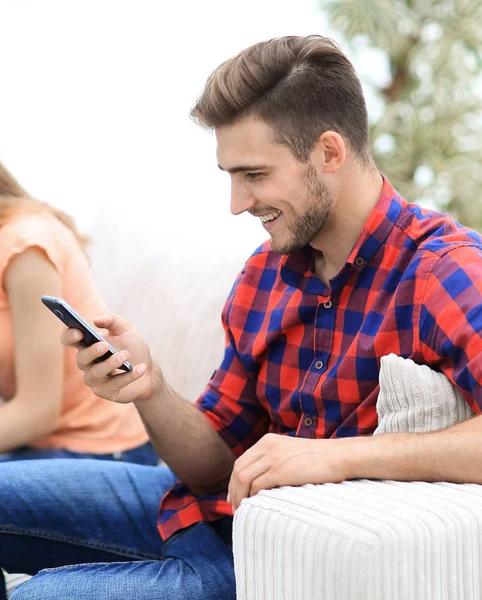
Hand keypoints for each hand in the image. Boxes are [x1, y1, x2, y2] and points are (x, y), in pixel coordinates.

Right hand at [61, 313, 157, 403]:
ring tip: (125, 355)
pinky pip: (114, 384)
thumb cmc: (132, 348)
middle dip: (92, 351)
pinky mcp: (105, 392)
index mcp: (87, 345)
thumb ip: (112, 320)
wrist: (149, 370)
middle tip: (104, 345)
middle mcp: (86, 363)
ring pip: (96, 373)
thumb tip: (97, 320)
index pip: (69, 339)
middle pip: (81, 358)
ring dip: (111, 363)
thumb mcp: (125, 329)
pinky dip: (129, 376)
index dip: (70, 336)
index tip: (79, 332)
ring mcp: (94, 379)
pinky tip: (141, 368)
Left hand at [227, 433, 357, 510]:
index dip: (234, 481)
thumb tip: (262, 478)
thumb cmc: (318, 458)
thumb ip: (274, 459)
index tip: (234, 496)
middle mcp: (267, 447)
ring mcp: (273, 458)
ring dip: (239, 497)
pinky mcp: (281, 471)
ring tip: (242, 511)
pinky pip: (257, 486)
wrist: (338, 456)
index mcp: (267, 441)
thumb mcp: (290, 451)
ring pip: (243, 479)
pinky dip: (252, 498)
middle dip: (233, 491)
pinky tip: (254, 507)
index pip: (241, 461)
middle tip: (234, 507)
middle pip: (238, 470)